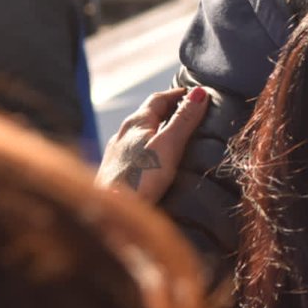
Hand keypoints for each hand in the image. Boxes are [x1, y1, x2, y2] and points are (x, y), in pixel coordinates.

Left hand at [96, 86, 209, 203]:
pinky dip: (149, 149)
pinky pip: (135, 153)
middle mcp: (122, 134)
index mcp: (135, 123)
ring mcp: (116, 154)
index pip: (158, 98)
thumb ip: (184, 119)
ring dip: (158, 131)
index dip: (178, 94)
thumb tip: (200, 92)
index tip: (196, 94)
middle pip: (148, 115)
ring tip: (177, 138)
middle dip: (169, 111)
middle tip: (191, 114)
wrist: (107, 215)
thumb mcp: (168, 145)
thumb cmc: (139, 179)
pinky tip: (155, 164)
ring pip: (140, 135)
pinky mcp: (114, 174)